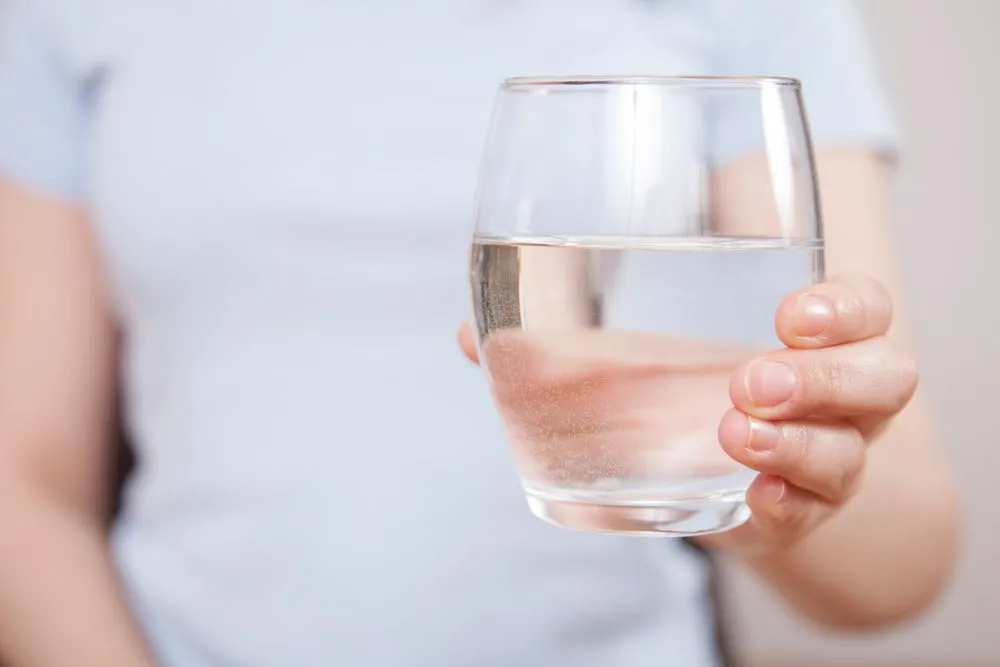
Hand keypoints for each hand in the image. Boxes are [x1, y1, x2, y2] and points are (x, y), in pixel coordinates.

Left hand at [457, 275, 918, 552]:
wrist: (708, 478)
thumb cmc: (673, 397)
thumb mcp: (630, 360)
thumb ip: (560, 341)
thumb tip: (469, 334)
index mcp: (805, 341)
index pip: (864, 309)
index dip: (845, 307)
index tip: (791, 311)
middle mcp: (833, 399)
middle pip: (882, 377)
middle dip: (822, 377)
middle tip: (745, 378)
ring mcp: (821, 461)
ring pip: (852, 451)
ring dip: (800, 443)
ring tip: (733, 431)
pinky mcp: (793, 514)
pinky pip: (813, 512)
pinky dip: (788, 502)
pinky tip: (754, 496)